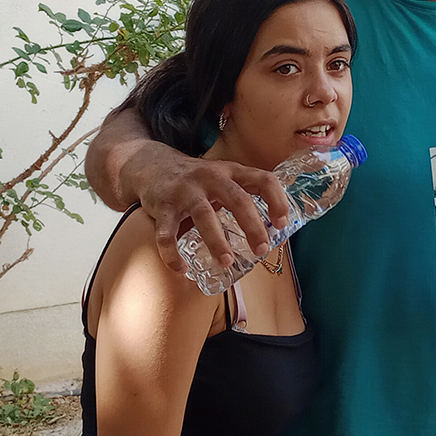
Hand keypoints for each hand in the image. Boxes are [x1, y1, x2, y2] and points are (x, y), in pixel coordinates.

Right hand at [120, 139, 292, 273]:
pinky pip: (167, 232)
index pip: (263, 179)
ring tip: (226, 262)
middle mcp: (211, 177)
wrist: (152, 166)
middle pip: (237, 199)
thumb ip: (244, 198)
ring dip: (217, 240)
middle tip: (260, 249)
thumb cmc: (197, 181)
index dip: (277, 200)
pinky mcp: (162, 206)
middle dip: (252, 226)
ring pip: (204, 215)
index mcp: (231, 172)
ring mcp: (185, 191)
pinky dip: (172, 253)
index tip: (282, 223)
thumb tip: (271, 235)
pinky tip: (181, 269)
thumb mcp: (223, 180)